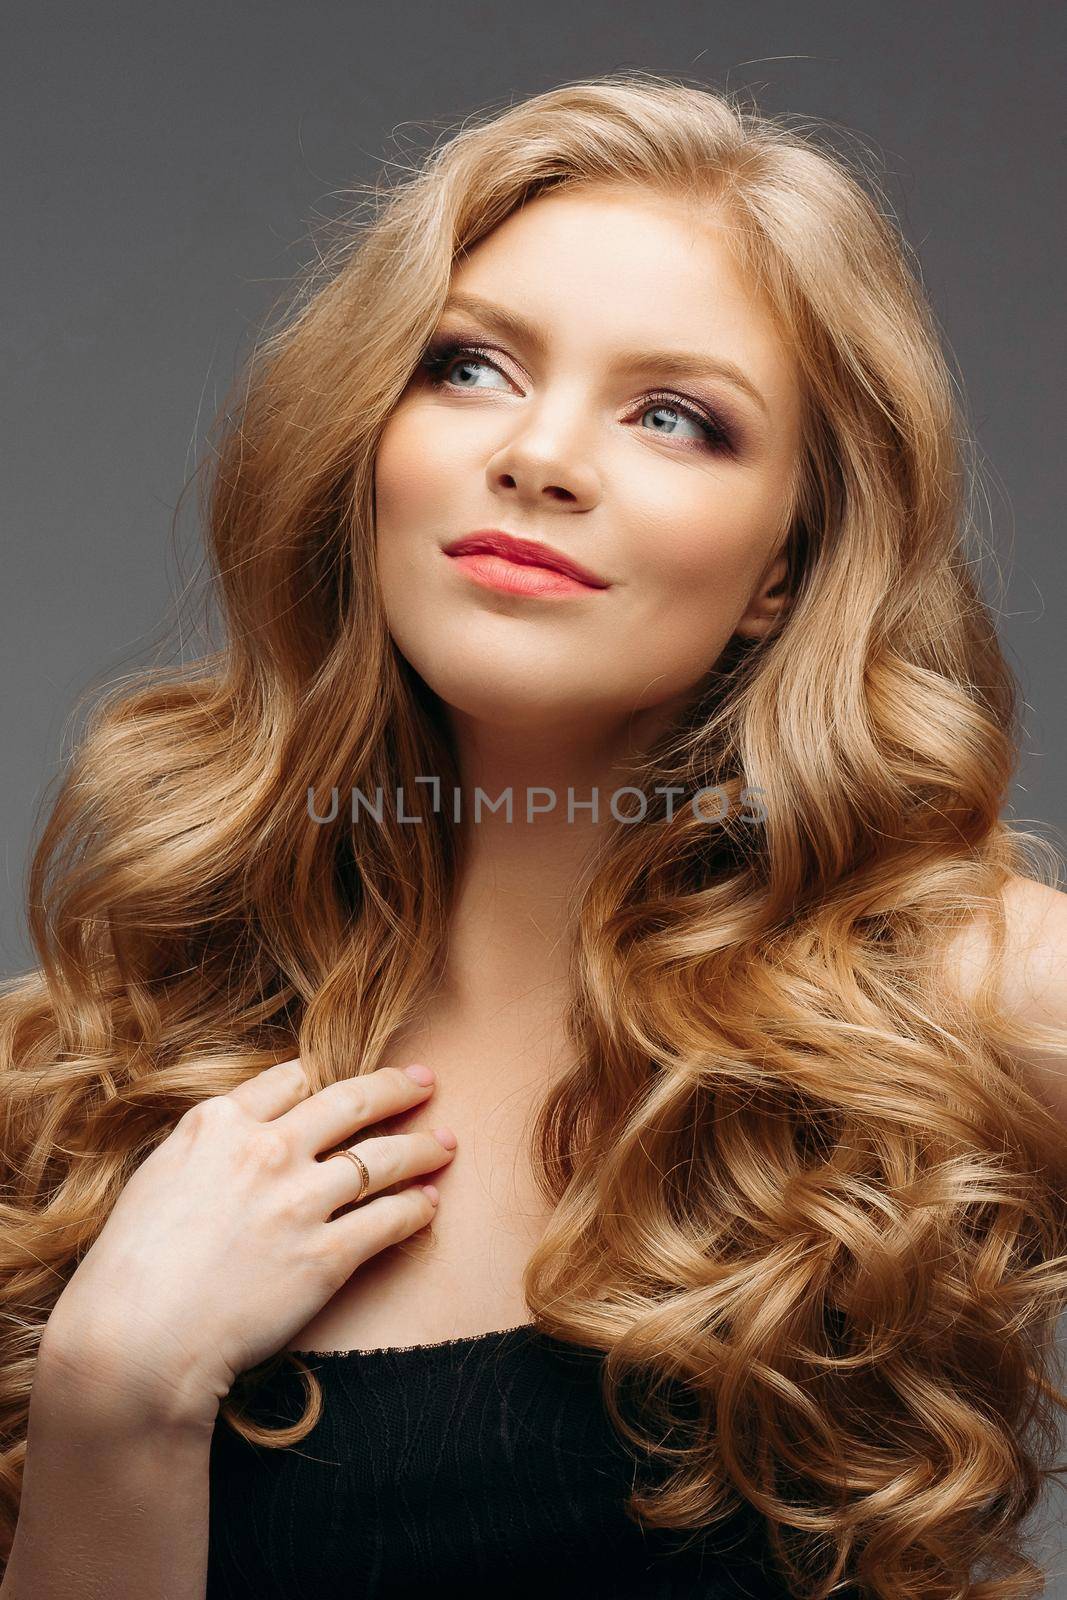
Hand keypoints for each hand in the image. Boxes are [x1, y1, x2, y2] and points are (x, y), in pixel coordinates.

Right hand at [40, 1059, 456, 1429]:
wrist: (136, 1339)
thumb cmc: (129, 1269)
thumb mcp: (157, 1178)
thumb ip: (204, 1148)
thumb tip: (232, 1136)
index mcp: (217, 1124)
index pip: (289, 1080)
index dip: (321, 1080)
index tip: (342, 1083)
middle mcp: (265, 1150)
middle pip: (350, 1103)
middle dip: (395, 1088)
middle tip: (424, 1081)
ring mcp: (299, 1200)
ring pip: (382, 1158)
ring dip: (422, 1148)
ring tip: (446, 1144)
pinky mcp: (326, 1255)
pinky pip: (388, 1219)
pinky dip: (415, 1208)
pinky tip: (428, 1204)